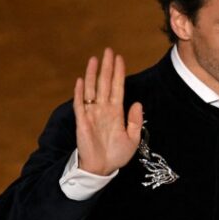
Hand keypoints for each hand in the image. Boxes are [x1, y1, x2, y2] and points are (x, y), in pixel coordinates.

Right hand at [73, 47, 142, 175]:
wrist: (102, 168)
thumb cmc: (116, 154)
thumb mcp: (133, 139)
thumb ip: (135, 121)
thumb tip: (138, 103)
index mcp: (116, 112)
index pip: (117, 88)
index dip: (118, 73)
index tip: (120, 58)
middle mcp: (103, 109)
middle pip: (105, 84)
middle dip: (107, 67)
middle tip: (108, 50)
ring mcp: (92, 114)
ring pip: (92, 90)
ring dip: (93, 74)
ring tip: (95, 59)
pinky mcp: (82, 122)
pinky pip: (80, 104)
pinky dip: (80, 93)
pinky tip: (82, 80)